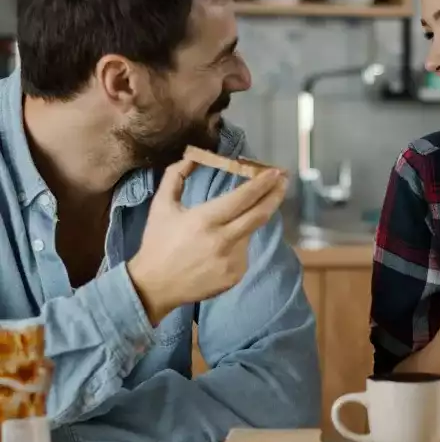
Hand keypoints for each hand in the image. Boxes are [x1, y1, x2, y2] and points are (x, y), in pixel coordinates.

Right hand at [128, 159, 287, 324]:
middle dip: (276, 194)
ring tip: (228, 223)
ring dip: (247, 221)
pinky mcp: (235, 275)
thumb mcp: (161, 205)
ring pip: (250, 232)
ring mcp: (231, 261)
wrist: (154, 286)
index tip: (276, 172)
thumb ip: (176, 175)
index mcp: (204, 220)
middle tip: (284, 181)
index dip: (262, 183)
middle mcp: (222, 241)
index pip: (243, 198)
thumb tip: (193, 155)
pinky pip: (244, 252)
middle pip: (260, 214)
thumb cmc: (158, 241)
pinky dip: (238, 243)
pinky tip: (219, 247)